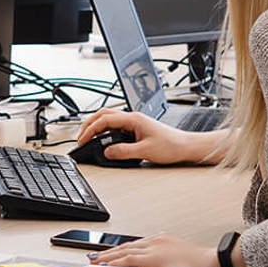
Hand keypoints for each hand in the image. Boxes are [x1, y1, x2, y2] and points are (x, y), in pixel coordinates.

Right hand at [75, 108, 194, 164]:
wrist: (187, 147)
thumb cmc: (172, 145)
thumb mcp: (145, 151)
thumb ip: (123, 151)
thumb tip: (107, 152)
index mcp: (134, 119)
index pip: (105, 120)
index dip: (91, 129)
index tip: (83, 139)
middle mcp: (133, 118)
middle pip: (104, 115)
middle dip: (89, 124)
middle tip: (81, 137)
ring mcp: (135, 122)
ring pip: (109, 119)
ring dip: (97, 126)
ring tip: (88, 137)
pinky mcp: (137, 128)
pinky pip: (116, 126)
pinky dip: (106, 131)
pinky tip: (104, 139)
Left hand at [91, 232, 223, 266]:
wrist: (214, 262)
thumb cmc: (205, 264)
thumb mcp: (184, 257)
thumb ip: (173, 258)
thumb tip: (169, 265)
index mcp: (163, 239)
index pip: (136, 244)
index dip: (120, 249)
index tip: (110, 253)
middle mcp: (156, 241)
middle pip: (126, 246)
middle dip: (109, 251)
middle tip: (95, 257)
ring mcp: (154, 248)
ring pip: (124, 251)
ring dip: (107, 256)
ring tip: (95, 261)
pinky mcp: (154, 259)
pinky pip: (129, 260)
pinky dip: (115, 262)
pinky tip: (107, 266)